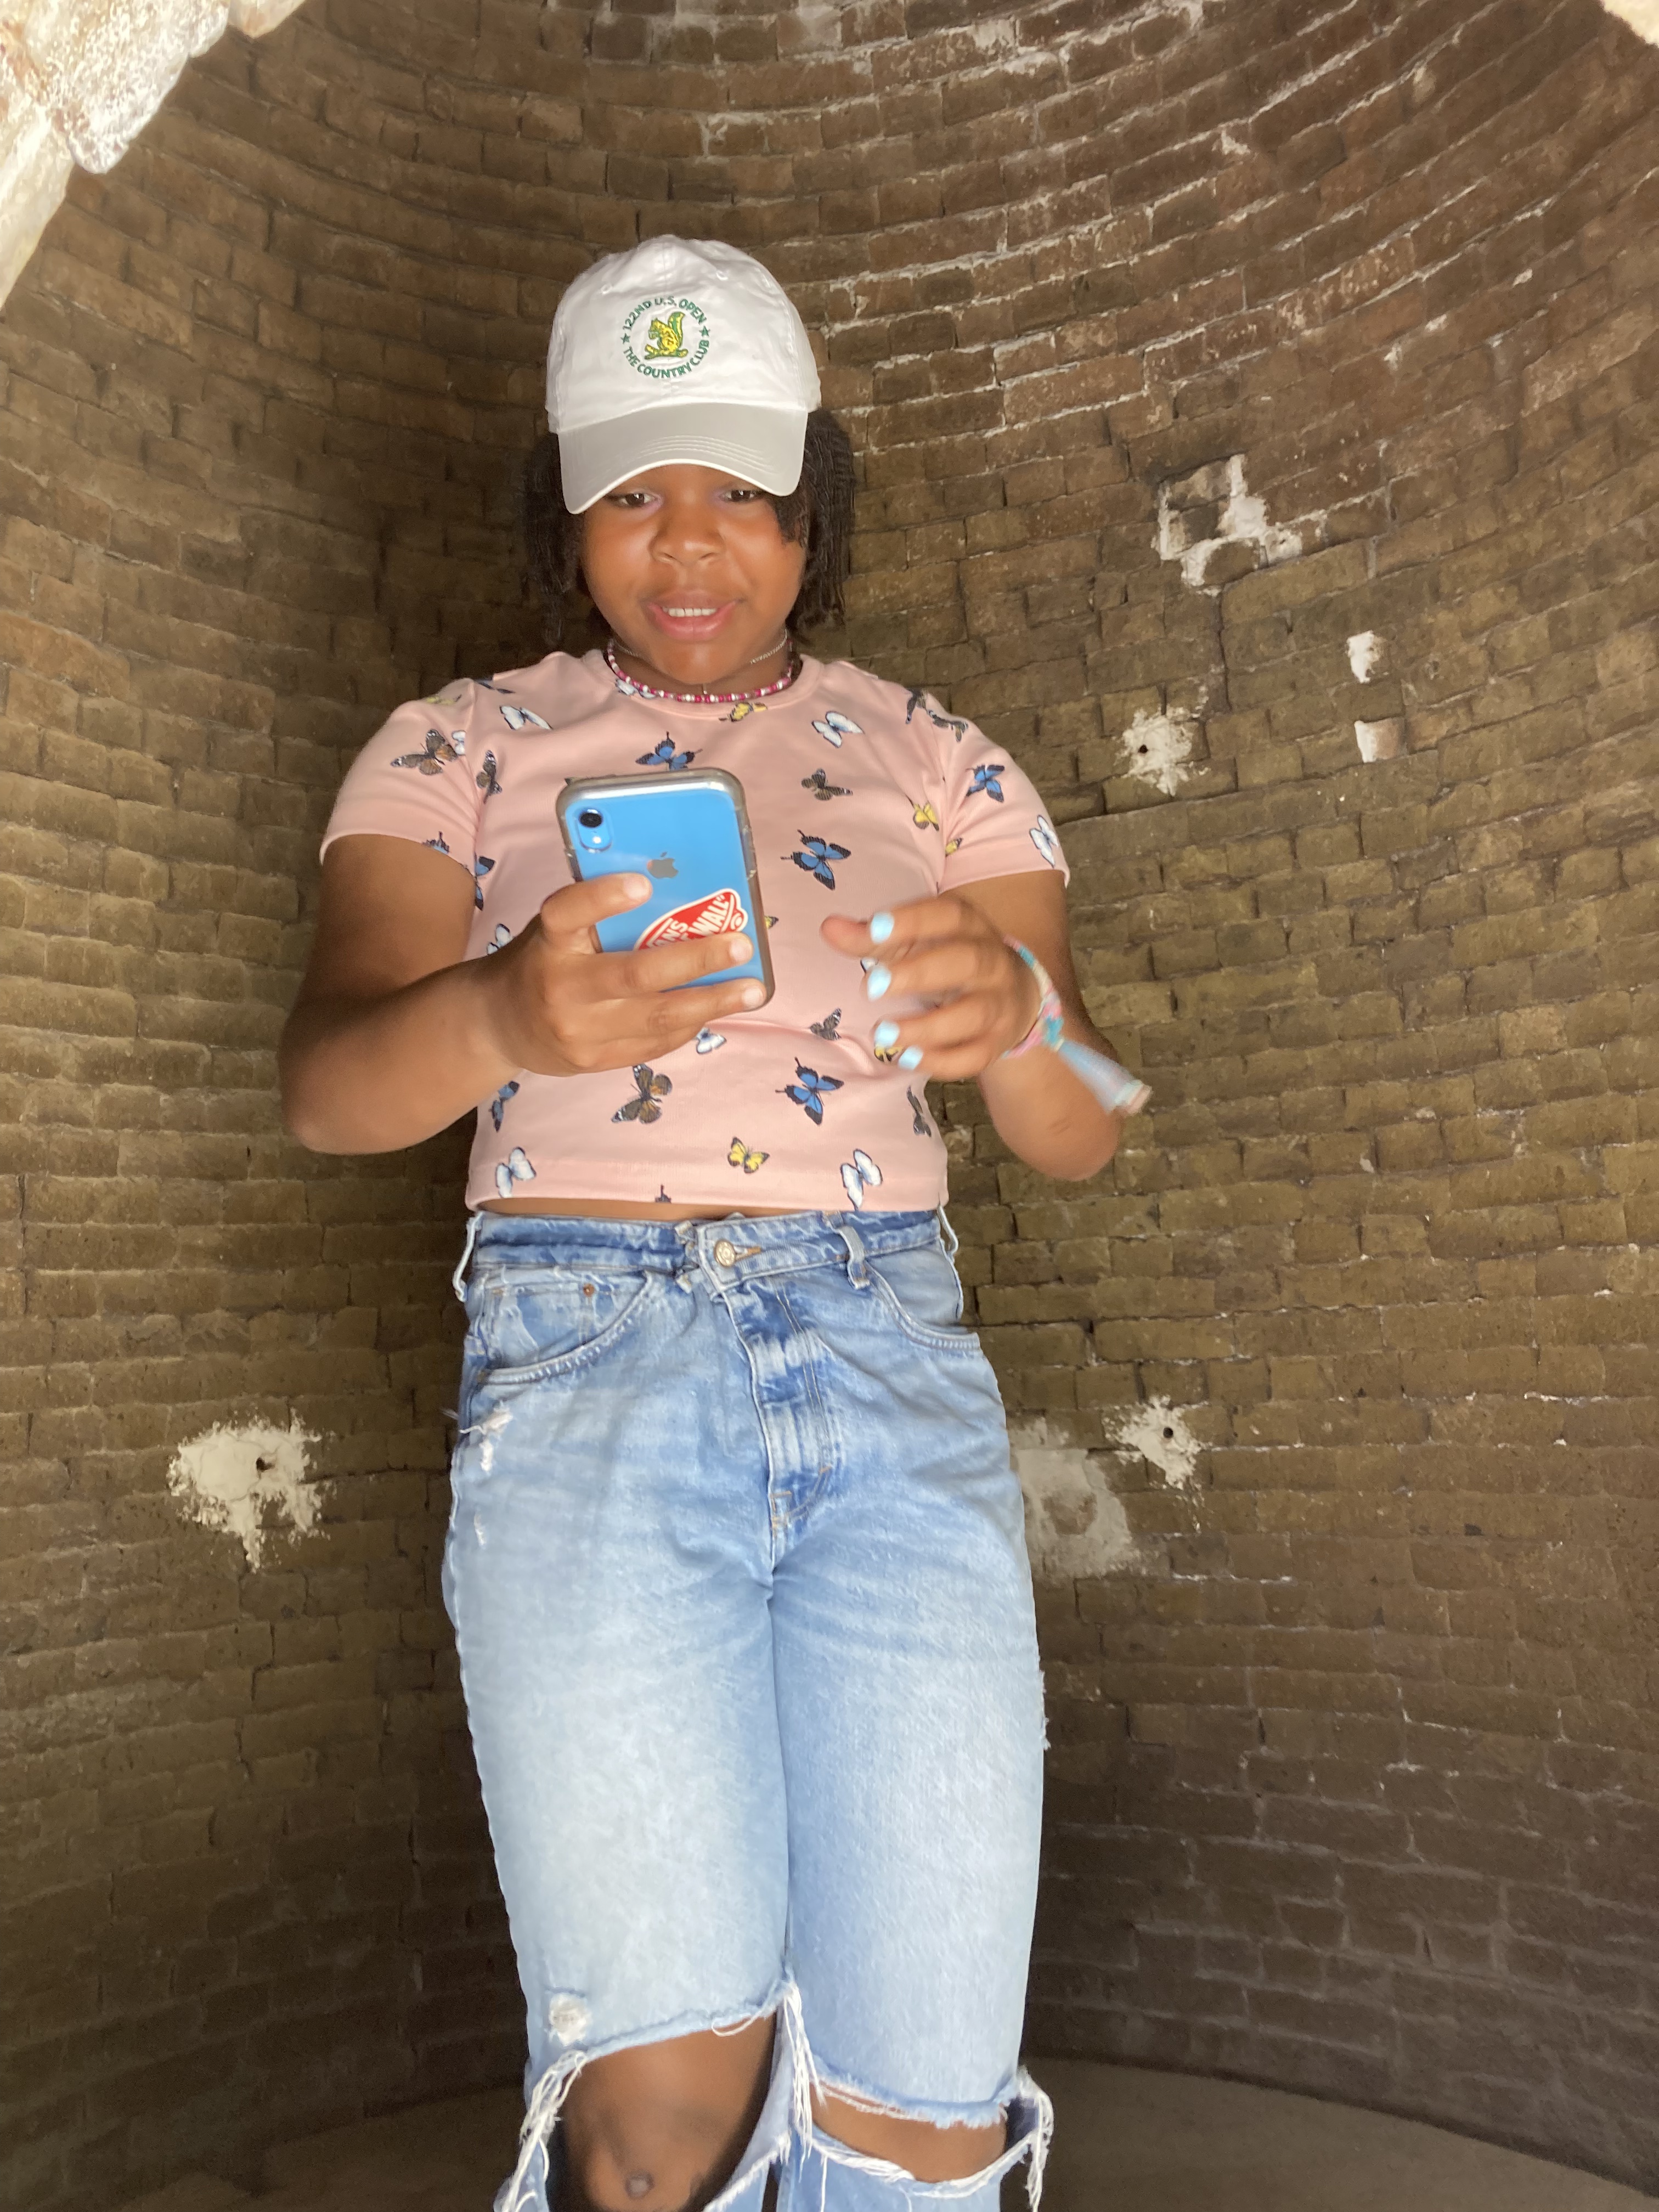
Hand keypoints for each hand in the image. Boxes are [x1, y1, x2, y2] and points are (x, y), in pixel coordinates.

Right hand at [480, 874, 764, 1075]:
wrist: (497, 1025)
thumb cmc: (543, 960)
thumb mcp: (555, 930)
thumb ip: (598, 917)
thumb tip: (676, 891)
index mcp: (548, 942)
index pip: (568, 914)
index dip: (603, 898)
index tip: (643, 884)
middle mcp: (560, 987)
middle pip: (634, 974)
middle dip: (696, 959)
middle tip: (742, 944)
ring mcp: (577, 1031)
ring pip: (655, 1018)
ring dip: (711, 1002)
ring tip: (753, 990)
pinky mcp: (592, 1062)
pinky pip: (652, 1045)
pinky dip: (689, 1025)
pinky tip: (716, 1009)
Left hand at [820, 896, 1042, 1078]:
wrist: (1015, 996)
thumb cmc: (949, 962)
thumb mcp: (915, 943)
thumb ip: (873, 938)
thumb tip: (829, 928)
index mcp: (969, 928)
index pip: (948, 915)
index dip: (912, 920)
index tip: (872, 929)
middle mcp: (991, 962)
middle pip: (965, 962)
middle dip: (918, 973)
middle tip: (871, 986)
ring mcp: (999, 1005)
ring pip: (974, 1014)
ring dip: (928, 1026)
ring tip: (883, 1033)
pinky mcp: (997, 1043)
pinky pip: (975, 1056)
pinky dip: (941, 1061)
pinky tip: (906, 1059)